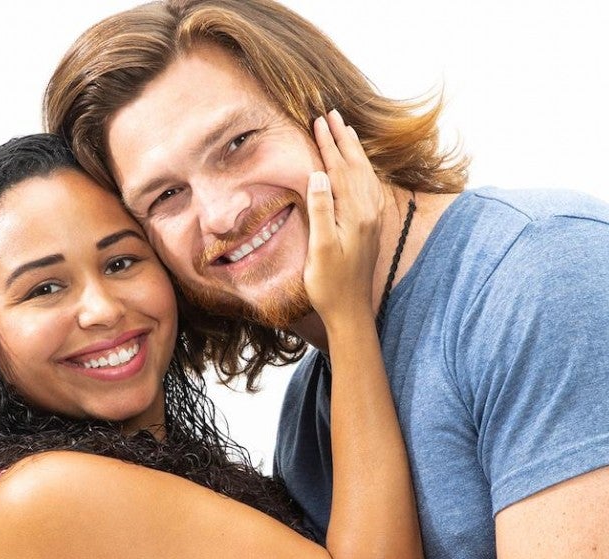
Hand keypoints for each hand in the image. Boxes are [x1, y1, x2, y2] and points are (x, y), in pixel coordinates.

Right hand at [303, 110, 384, 328]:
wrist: (351, 311)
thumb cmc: (329, 284)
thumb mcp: (321, 249)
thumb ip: (321, 210)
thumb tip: (318, 174)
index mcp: (355, 214)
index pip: (339, 170)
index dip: (328, 145)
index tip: (319, 121)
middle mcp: (368, 212)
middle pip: (356, 166)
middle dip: (344, 139)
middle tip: (333, 114)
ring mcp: (372, 219)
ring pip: (365, 175)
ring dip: (355, 151)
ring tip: (347, 130)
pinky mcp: (371, 227)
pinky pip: (369, 188)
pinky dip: (362, 170)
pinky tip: (360, 168)